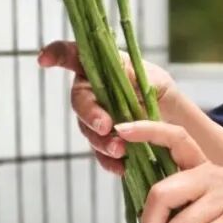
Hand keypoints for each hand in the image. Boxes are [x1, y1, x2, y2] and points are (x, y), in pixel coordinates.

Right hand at [38, 40, 176, 175]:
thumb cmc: (163, 96)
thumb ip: (133, 76)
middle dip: (90, 114)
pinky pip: (99, 154)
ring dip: (101, 141)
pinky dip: (109, 161)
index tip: (44, 60)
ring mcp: (96, 119)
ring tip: (120, 149)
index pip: (74, 56)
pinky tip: (120, 167)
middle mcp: (94, 93)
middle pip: (80, 101)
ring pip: (88, 130)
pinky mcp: (103, 143)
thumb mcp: (155, 80)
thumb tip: (118, 71)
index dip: (57, 55)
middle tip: (104, 126)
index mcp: (102, 69)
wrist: (177, 125)